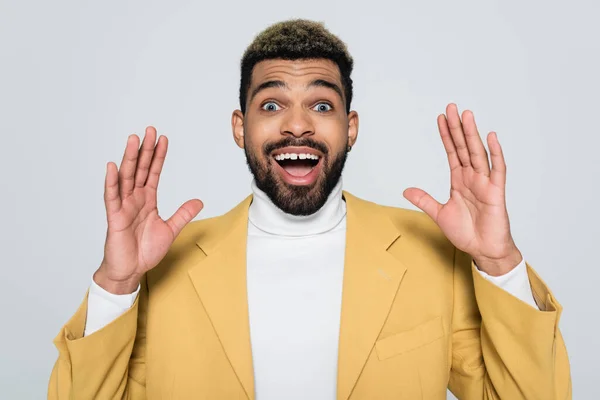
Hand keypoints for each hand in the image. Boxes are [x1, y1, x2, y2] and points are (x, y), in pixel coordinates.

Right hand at [94, 126, 203, 293]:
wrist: (131, 270)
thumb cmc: (145, 251)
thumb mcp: (171, 230)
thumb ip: (183, 214)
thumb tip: (199, 201)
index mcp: (147, 200)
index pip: (153, 173)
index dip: (159, 156)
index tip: (163, 139)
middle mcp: (134, 199)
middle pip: (140, 169)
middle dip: (146, 150)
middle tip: (150, 130)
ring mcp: (123, 206)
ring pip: (126, 177)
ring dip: (130, 158)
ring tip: (134, 140)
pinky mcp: (115, 217)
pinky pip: (112, 197)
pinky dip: (112, 181)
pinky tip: (113, 166)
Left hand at [403, 104, 521, 275]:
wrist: (483, 250)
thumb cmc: (466, 232)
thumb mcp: (439, 214)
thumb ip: (424, 200)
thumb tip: (406, 190)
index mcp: (459, 180)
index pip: (451, 152)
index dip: (446, 135)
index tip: (441, 118)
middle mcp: (472, 177)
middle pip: (463, 147)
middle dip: (457, 128)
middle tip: (452, 107)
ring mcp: (485, 183)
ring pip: (477, 153)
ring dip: (472, 134)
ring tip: (467, 115)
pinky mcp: (496, 192)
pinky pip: (497, 169)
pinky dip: (495, 153)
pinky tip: (491, 137)